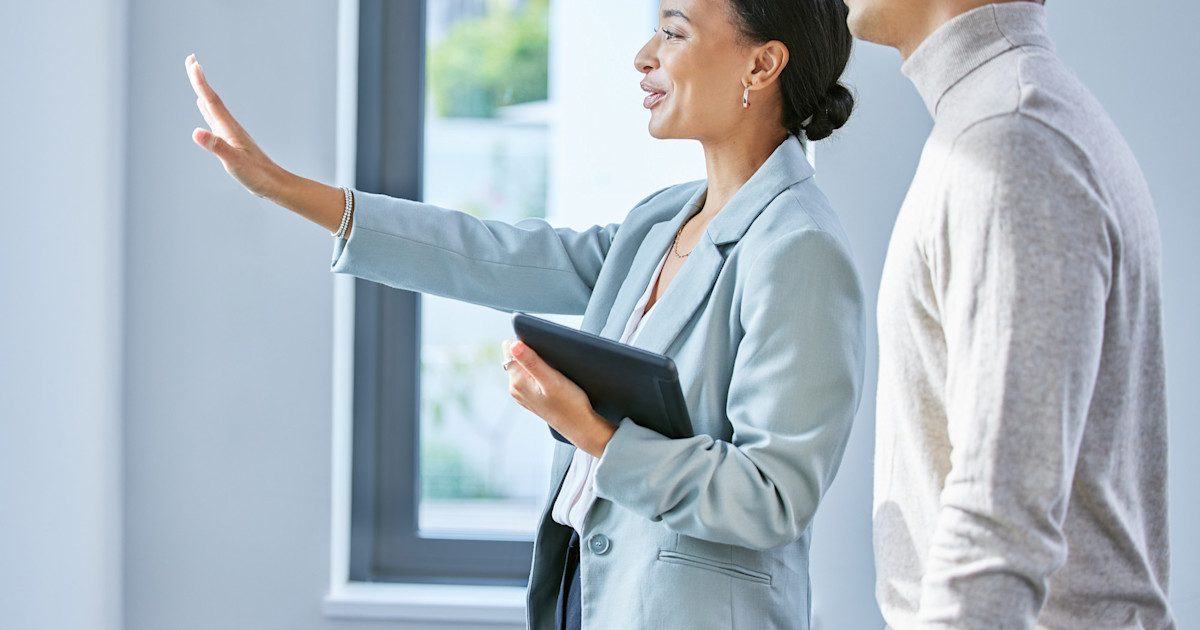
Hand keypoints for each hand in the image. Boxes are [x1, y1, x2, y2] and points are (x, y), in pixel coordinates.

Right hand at [186, 54, 282, 198]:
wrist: (274, 184)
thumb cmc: (257, 176)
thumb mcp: (234, 163)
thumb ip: (217, 147)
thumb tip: (196, 133)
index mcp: (229, 129)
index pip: (212, 101)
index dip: (200, 83)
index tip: (192, 63)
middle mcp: (230, 127)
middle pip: (212, 98)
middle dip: (200, 79)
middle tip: (190, 59)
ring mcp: (230, 133)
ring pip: (213, 106)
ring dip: (203, 90)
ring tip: (196, 76)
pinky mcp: (231, 141)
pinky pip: (215, 118)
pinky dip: (207, 108)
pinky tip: (204, 106)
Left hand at [503, 340, 616, 456]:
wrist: (581, 426)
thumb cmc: (570, 404)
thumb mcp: (552, 380)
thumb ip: (531, 361)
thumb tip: (514, 345)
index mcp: (517, 382)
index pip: (509, 348)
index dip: (525, 343)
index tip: (541, 351)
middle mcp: (515, 388)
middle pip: (514, 356)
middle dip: (530, 353)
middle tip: (549, 364)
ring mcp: (521, 394)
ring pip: (522, 366)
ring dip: (535, 364)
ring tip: (552, 374)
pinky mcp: (530, 397)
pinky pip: (528, 377)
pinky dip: (538, 374)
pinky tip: (552, 382)